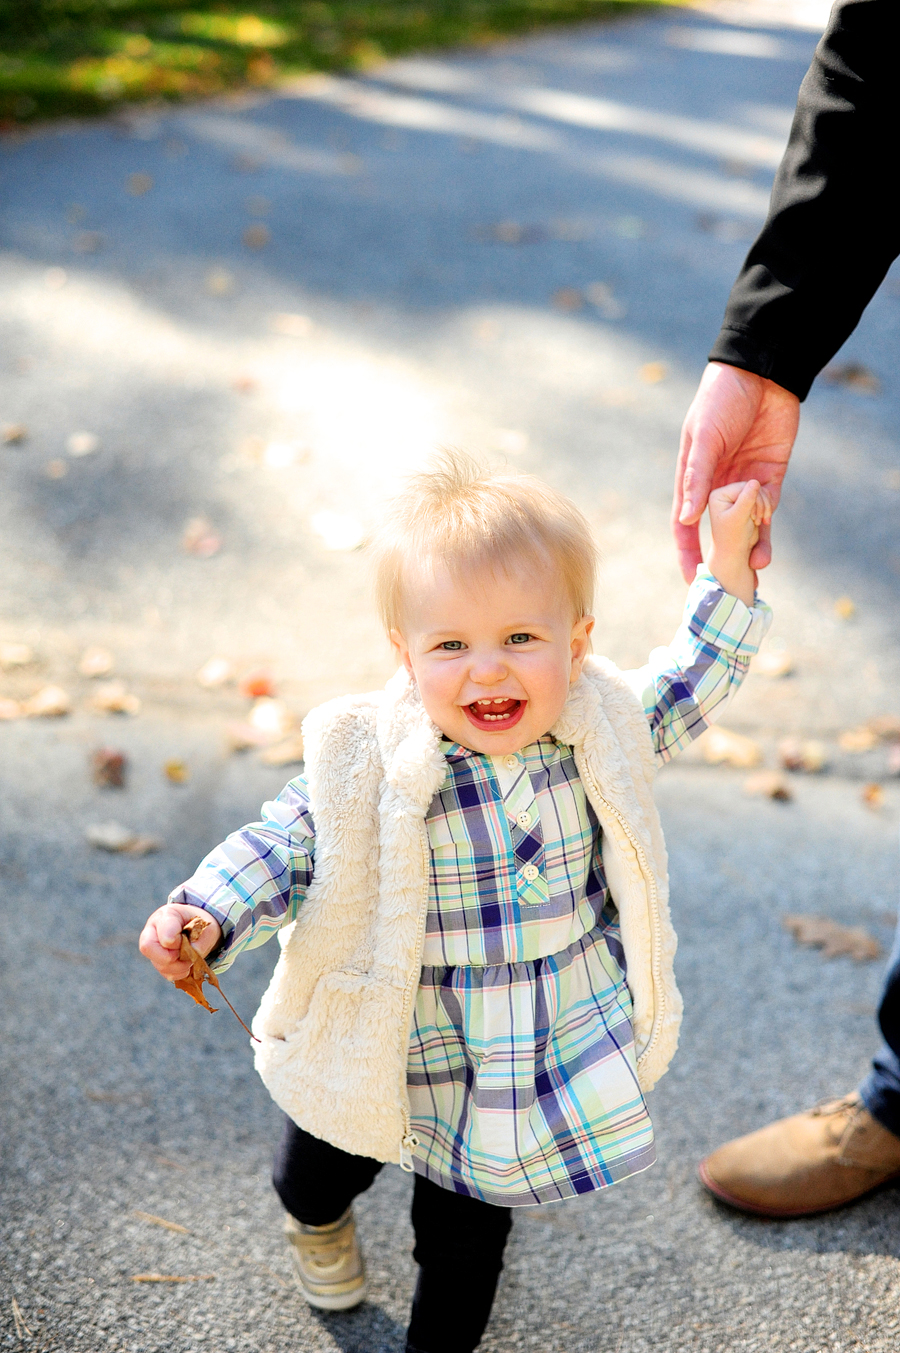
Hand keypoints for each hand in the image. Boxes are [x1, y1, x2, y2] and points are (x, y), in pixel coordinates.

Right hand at [139, 903, 221, 980]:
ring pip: (159, 965)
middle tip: (187, 953)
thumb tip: (193, 954)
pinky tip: (186, 964)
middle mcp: (153, 930)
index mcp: (166, 915)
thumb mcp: (207, 925)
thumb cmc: (199, 923)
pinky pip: (166, 974)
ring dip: (180, 966)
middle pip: (148, 948)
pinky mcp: (157, 962)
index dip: (177, 942)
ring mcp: (153, 948)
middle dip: (172, 957)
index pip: (164, 932)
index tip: (187, 939)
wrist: (196, 927)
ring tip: (190, 958)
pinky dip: (180, 973)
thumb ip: (202, 938)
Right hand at [673, 363, 798, 581]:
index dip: (688, 552)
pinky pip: (767, 508)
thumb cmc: (721, 399)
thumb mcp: (704, 437)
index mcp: (693, 478)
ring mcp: (745, 483)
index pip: (686, 524)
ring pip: (747, 525)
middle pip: (718, 531)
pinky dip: (767, 525)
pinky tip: (766, 541)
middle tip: (730, 585)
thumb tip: (686, 517)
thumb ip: (697, 476)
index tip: (692, 579)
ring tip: (757, 568)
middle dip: (723, 558)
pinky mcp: (770, 476)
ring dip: (751, 547)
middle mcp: (718, 486)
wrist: (762, 372)